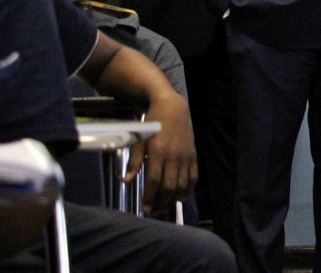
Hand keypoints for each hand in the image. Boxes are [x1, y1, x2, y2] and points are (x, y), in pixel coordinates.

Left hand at [123, 91, 196, 214]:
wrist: (172, 109)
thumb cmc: (152, 125)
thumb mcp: (139, 141)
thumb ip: (134, 162)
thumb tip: (126, 181)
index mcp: (158, 153)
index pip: (154, 182)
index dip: (149, 197)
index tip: (144, 208)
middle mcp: (174, 157)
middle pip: (169, 187)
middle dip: (161, 203)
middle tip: (153, 212)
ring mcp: (186, 157)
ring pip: (182, 185)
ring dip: (173, 200)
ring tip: (164, 207)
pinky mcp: (193, 156)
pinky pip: (194, 177)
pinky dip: (188, 190)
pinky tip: (180, 197)